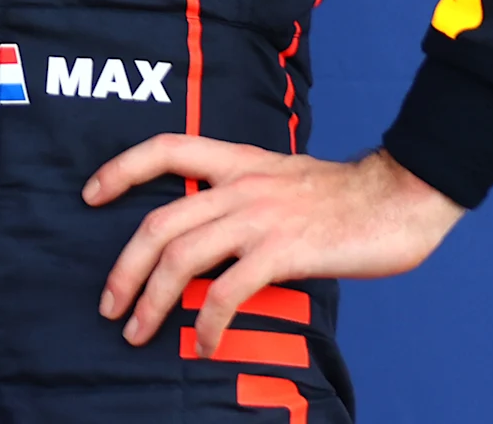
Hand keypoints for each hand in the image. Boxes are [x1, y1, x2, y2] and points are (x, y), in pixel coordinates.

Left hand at [84, 137, 463, 357]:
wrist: (402, 195)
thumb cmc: (348, 195)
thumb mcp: (285, 178)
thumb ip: (247, 194)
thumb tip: (215, 228)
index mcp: (239, 162)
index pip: (165, 148)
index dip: (121, 168)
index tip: (90, 194)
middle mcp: (241, 186)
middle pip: (159, 223)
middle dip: (125, 267)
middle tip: (108, 303)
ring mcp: (260, 219)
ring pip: (182, 258)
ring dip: (151, 300)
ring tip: (136, 331)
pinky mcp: (284, 252)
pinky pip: (228, 291)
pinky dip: (207, 321)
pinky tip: (203, 343)